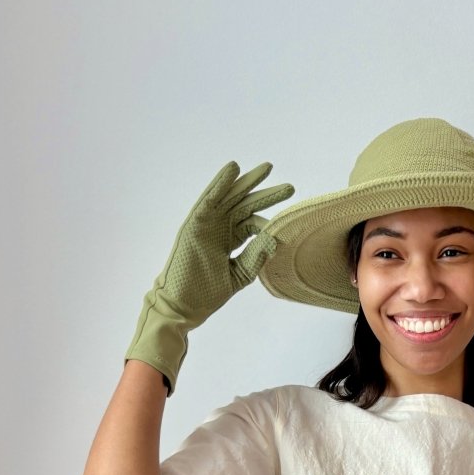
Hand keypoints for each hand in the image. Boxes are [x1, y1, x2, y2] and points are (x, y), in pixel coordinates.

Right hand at [125, 161, 294, 395]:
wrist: (184, 306)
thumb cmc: (207, 294)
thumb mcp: (238, 275)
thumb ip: (255, 257)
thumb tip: (275, 240)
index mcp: (229, 240)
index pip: (252, 223)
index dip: (269, 221)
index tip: (287, 225)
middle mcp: (218, 229)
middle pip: (245, 206)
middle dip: (266, 195)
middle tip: (290, 188)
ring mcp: (206, 225)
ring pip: (230, 197)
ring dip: (247, 182)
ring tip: (268, 168)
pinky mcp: (194, 224)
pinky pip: (208, 199)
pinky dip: (220, 183)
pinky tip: (234, 168)